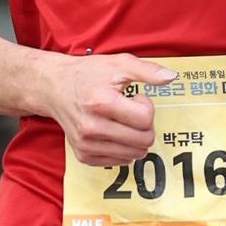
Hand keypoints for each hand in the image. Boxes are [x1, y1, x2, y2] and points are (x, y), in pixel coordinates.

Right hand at [35, 53, 172, 164]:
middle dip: (144, 126)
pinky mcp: (83, 155)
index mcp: (102, 102)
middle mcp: (92, 127)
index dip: (146, 106)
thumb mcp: (118, 64)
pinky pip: (120, 162)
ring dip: (135, 138)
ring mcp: (86, 144)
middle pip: (143, 140)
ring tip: (120, 120)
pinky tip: (112, 131)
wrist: (54, 87)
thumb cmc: (88, 74)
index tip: (135, 98)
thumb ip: (147, 71)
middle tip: (130, 111)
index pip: (145, 119)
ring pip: (134, 154)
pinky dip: (123, 148)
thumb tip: (171, 78)